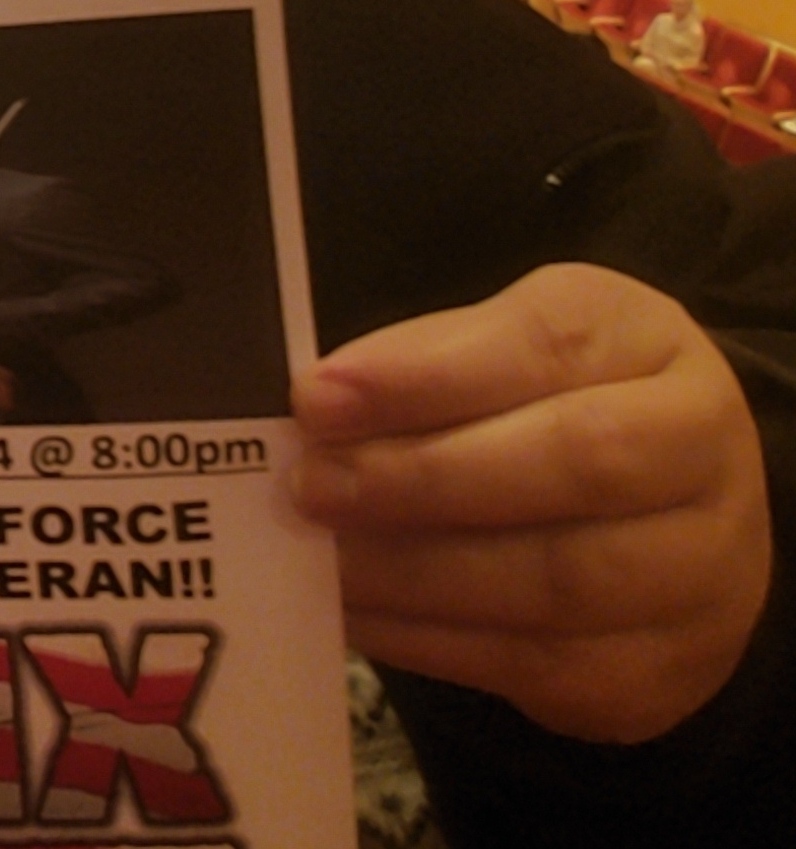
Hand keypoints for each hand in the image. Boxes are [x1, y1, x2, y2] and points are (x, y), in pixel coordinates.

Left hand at [291, 262, 771, 742]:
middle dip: (422, 477)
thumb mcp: (507, 348)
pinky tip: (358, 614)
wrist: (668, 526)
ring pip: (558, 581)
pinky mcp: (656, 671)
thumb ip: (429, 361)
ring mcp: (701, 577)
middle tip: (312, 486)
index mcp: (654, 349)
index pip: (547, 346)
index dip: (426, 376)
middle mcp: (705, 459)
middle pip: (576, 463)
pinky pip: (537, 665)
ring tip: (321, 556)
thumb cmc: (560, 409)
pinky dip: (428, 640)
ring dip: (415, 572)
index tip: (317, 398)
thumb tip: (324, 400)